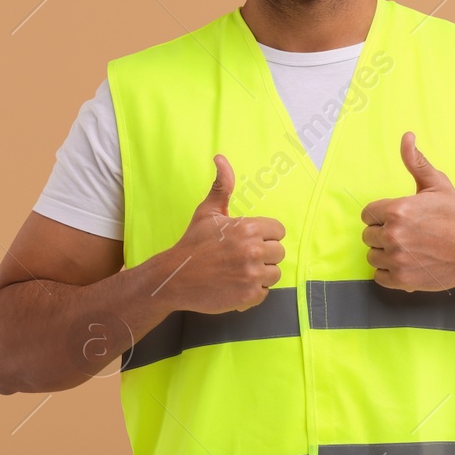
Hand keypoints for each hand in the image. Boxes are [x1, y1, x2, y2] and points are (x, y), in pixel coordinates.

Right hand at [160, 154, 285, 313]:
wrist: (175, 277)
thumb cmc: (193, 243)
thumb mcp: (207, 211)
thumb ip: (222, 185)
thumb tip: (221, 158)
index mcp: (248, 228)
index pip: (279, 231)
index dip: (265, 235)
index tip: (249, 240)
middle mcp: (253, 250)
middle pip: (279, 253)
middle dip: (264, 255)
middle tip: (241, 257)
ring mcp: (252, 275)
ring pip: (274, 274)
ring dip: (260, 274)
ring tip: (239, 271)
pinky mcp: (248, 296)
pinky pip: (264, 293)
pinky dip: (252, 292)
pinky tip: (236, 285)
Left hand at [361, 132, 454, 290]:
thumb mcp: (437, 184)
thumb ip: (416, 162)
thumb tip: (406, 137)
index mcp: (397, 210)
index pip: (367, 214)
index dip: (380, 215)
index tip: (396, 219)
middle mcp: (393, 235)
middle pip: (368, 236)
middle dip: (383, 234)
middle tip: (406, 234)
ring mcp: (396, 259)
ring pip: (372, 256)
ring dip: (385, 254)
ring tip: (407, 249)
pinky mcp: (401, 280)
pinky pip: (378, 277)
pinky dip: (389, 273)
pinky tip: (406, 264)